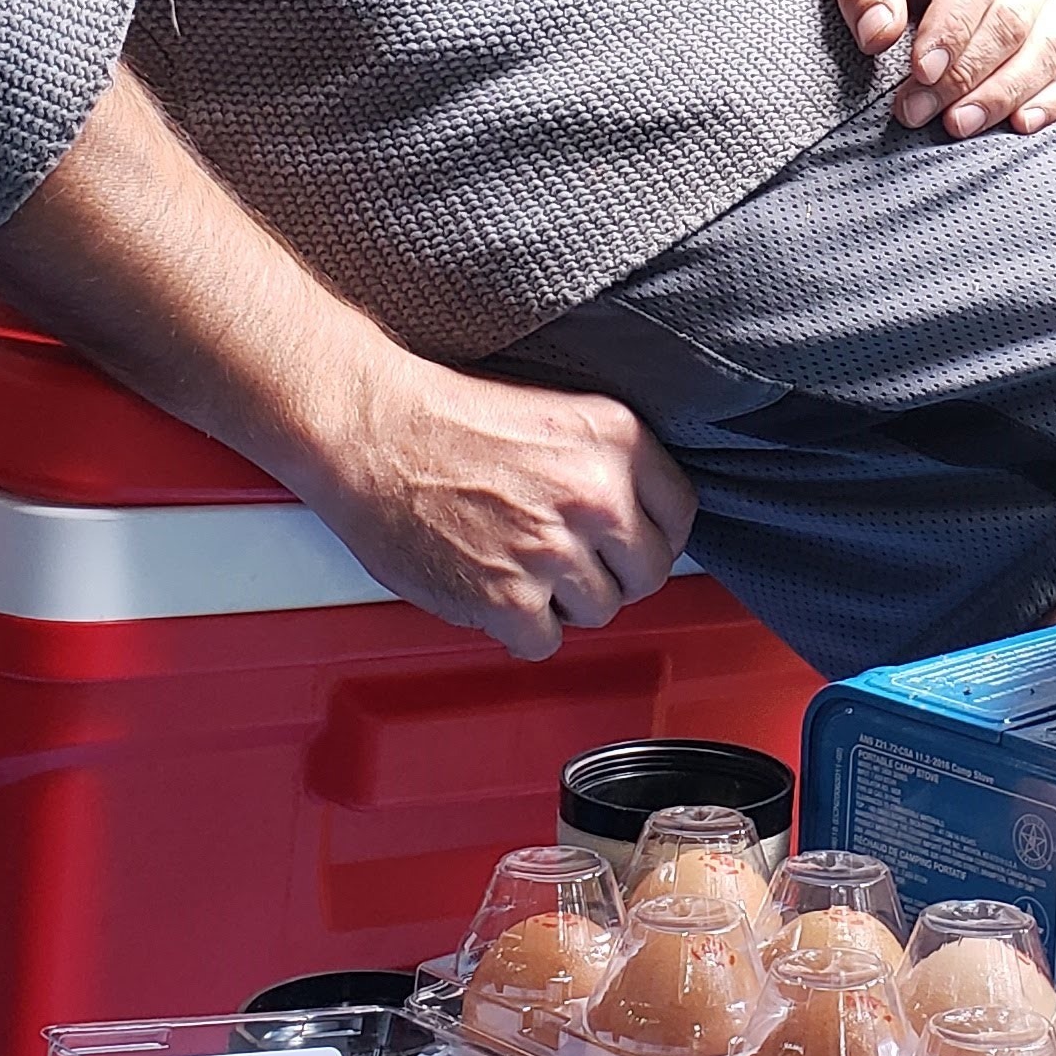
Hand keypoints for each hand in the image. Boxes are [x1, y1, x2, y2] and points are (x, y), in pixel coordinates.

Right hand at [301, 353, 698, 662]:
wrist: (375, 432)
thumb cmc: (449, 418)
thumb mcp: (559, 413)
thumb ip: (610, 464)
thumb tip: (641, 518)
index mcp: (616, 438)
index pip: (680, 512)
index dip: (651, 532)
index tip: (628, 540)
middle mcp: (594, 494)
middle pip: (648, 572)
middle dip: (614, 573)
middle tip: (575, 561)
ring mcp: (553, 549)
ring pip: (599, 611)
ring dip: (563, 600)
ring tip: (522, 565)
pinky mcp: (507, 598)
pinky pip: (544, 642)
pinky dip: (519, 627)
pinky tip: (496, 588)